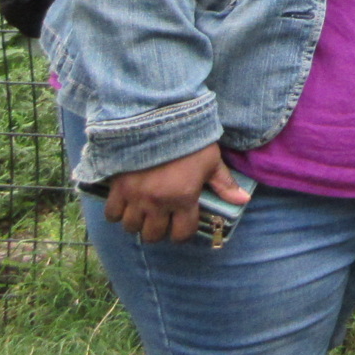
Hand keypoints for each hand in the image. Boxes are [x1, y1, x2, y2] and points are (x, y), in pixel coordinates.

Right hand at [104, 144, 248, 243]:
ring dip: (137, 223)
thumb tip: (243, 200)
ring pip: (131, 228)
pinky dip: (117, 212)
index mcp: (184, 198)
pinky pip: (111, 214)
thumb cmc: (189, 139)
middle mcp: (158, 203)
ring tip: (143, 212)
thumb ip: (224, 184)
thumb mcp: (211, 160)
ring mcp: (135, 197)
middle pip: (153, 235)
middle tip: (161, 219)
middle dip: (158, 230)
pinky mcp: (117, 188)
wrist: (157, 118)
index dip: (183, 232)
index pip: (182, 233)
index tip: (182, 224)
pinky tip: (126, 203)